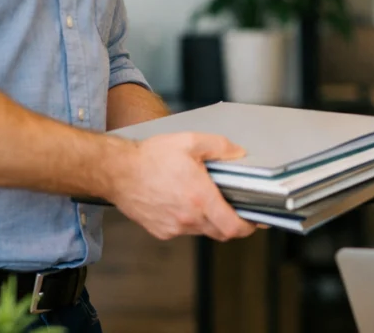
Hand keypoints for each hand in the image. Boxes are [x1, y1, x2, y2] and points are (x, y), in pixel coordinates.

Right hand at [107, 132, 257, 240]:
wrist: (117, 171)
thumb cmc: (150, 157)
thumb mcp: (190, 141)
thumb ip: (221, 147)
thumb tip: (240, 154)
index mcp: (200, 199)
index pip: (233, 227)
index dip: (249, 227)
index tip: (256, 221)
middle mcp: (188, 218)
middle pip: (221, 232)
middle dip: (232, 222)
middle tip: (236, 207)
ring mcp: (173, 228)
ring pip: (203, 231)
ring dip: (211, 221)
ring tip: (206, 199)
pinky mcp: (161, 231)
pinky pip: (185, 231)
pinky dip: (192, 221)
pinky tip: (186, 202)